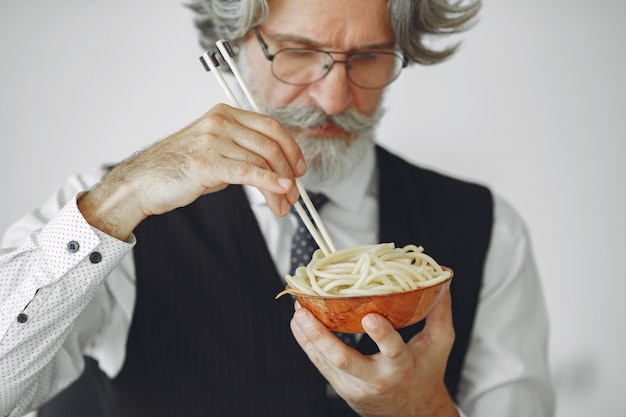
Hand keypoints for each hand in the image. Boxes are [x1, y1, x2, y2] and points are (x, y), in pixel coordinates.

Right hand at [78, 104, 305, 239]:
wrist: (143, 182)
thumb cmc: (179, 169)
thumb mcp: (215, 151)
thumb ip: (243, 152)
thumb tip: (278, 170)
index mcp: (225, 114)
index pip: (271, 126)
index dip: (292, 148)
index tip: (300, 168)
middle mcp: (220, 122)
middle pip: (271, 143)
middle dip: (290, 171)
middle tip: (295, 194)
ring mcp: (213, 140)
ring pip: (262, 160)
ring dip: (280, 186)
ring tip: (284, 205)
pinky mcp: (206, 162)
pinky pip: (248, 171)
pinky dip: (269, 183)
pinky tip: (281, 191)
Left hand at [290, 288, 457, 416]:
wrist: (413, 414)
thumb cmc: (426, 373)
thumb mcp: (439, 344)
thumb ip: (439, 310)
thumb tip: (443, 277)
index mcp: (402, 366)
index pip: (393, 351)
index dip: (381, 336)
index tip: (370, 317)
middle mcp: (376, 379)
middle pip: (345, 360)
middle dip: (321, 336)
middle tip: (305, 313)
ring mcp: (355, 385)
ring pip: (326, 362)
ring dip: (307, 336)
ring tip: (297, 311)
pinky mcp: (342, 387)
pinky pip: (320, 365)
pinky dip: (307, 344)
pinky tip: (299, 324)